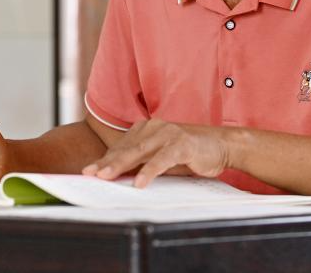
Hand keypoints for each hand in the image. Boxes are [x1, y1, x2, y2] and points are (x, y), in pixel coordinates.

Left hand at [81, 118, 230, 187]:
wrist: (222, 145)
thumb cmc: (191, 153)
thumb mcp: (163, 158)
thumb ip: (144, 163)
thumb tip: (121, 178)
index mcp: (147, 129)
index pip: (122, 146)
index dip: (105, 159)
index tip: (88, 171)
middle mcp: (155, 127)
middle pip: (126, 148)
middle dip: (106, 162)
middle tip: (89, 173)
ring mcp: (168, 134)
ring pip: (139, 151)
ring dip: (121, 165)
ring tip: (106, 177)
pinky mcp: (182, 144)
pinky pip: (162, 159)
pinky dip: (149, 171)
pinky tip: (139, 183)